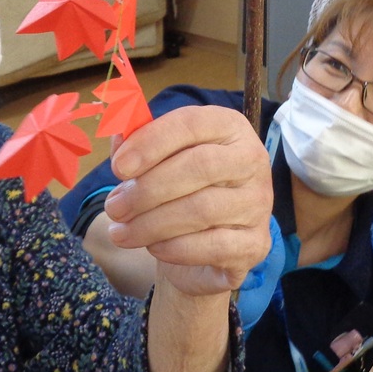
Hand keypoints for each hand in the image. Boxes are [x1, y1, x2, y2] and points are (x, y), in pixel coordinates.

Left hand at [103, 105, 271, 296]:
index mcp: (228, 127)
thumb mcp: (157, 159)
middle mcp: (252, 159)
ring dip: (152, 223)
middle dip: (148, 189)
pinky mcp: (256, 243)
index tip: (117, 167)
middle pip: (199, 166)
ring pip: (203, 209)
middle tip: (114, 207)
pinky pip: (213, 246)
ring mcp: (258, 203)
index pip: (191, 123)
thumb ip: (136, 143)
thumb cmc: (179, 190)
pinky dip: (175, 248)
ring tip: (121, 232)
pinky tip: (153, 247)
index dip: (151, 142)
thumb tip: (118, 135)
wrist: (204, 246)